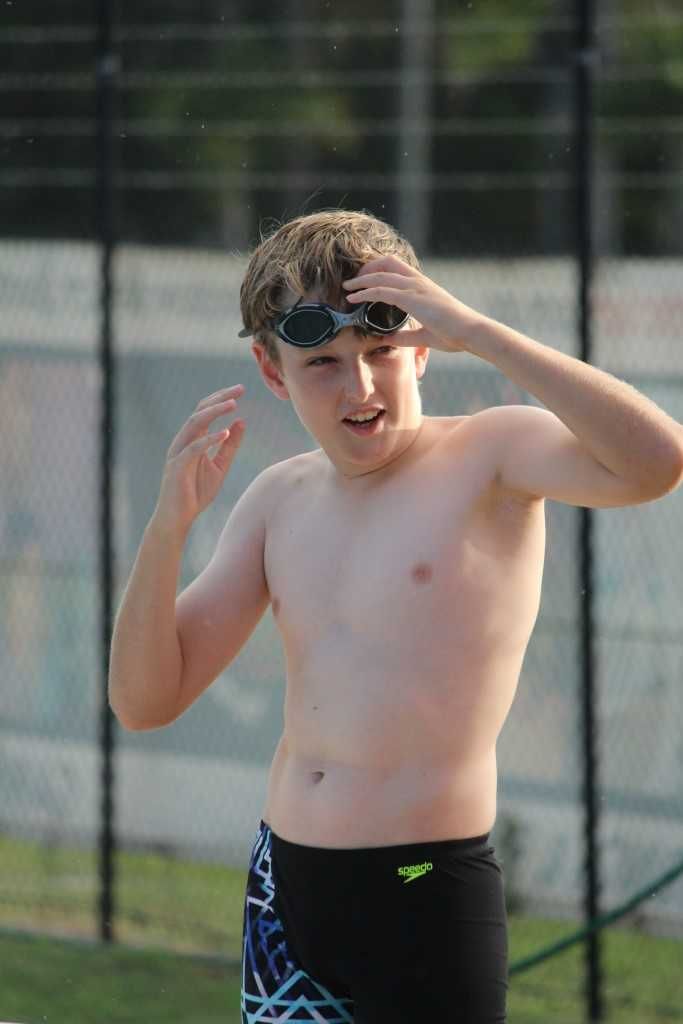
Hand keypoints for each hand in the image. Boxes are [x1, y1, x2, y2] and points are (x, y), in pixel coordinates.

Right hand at [154, 385, 245, 536]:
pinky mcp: (177, 467)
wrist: (178, 517)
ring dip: (214, 412)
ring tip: (233, 404)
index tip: (241, 389)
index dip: (221, 398)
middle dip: (219, 398)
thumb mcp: (220, 466)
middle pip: (199, 411)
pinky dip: (208, 439)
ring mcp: (178, 453)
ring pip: (194, 424)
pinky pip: (193, 449)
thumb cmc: (196, 492)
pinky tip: (224, 433)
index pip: (205, 411)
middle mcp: (183, 441)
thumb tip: (241, 422)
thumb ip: (230, 446)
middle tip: (240, 389)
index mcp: (192, 439)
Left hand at [342, 254, 480, 352]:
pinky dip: (364, 292)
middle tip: (353, 282)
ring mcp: (415, 288)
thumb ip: (405, 336)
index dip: (379, 269)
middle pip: (386, 263)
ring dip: (361, 280)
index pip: (398, 267)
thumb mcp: (424, 336)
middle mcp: (418, 282)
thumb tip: (386, 340)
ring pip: (380, 275)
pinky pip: (381, 291)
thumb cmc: (455, 334)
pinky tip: (354, 298)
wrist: (471, 332)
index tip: (365, 279)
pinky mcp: (411, 298)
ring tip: (348, 288)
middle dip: (367, 270)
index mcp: (424, 286)